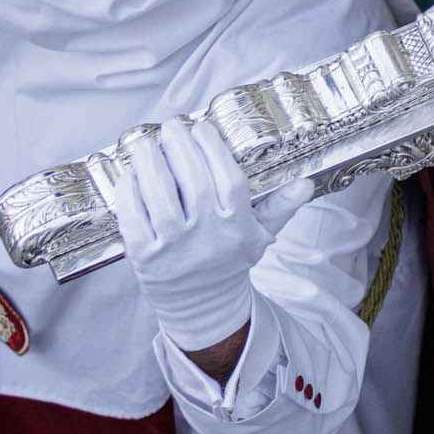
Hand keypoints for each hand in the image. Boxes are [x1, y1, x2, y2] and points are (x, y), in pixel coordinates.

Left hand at [99, 121, 315, 352]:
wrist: (203, 306)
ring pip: (158, 195)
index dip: (213, 148)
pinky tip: (131, 174)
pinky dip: (129, 191)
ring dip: (150, 163)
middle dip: (179, 145)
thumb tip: (305, 182)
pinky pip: (132, 216)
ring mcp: (173, 246)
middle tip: (172, 126)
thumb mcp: (260, 235)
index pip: (228, 179)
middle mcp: (206, 235)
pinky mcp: (144, 256)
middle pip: (192, 180)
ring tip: (147, 144)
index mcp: (236, 225)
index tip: (201, 126)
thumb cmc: (229, 261)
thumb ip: (281, 207)